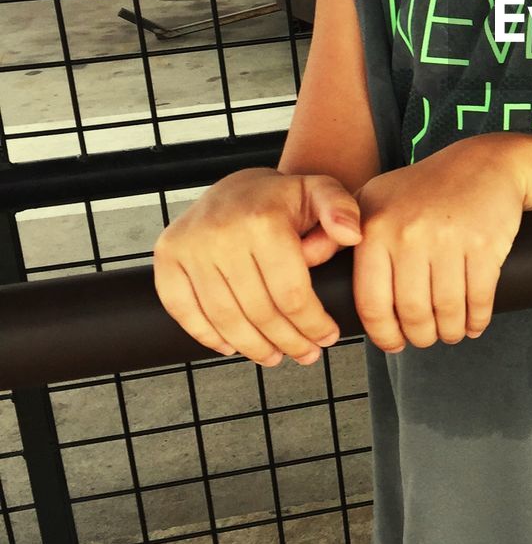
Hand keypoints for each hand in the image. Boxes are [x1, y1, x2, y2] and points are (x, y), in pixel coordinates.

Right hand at [153, 169, 361, 364]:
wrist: (238, 187)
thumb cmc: (285, 198)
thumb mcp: (323, 193)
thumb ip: (343, 210)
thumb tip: (352, 235)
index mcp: (263, 221)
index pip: (291, 293)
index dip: (312, 323)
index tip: (328, 338)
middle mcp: (221, 233)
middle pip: (259, 311)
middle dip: (288, 341)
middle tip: (306, 354)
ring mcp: (189, 245)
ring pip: (224, 318)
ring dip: (252, 347)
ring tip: (274, 356)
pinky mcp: (166, 256)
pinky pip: (184, 310)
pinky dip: (207, 335)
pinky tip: (232, 346)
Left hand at [353, 134, 528, 351]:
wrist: (485, 164)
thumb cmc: (427, 188)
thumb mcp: (376, 198)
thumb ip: (342, 231)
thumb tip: (313, 269)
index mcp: (375, 229)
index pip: (372, 303)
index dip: (384, 334)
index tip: (394, 343)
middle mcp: (407, 234)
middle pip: (411, 313)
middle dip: (421, 337)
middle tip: (426, 338)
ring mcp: (447, 239)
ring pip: (446, 311)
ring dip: (449, 332)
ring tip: (450, 332)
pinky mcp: (483, 244)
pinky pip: (477, 298)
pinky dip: (476, 320)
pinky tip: (473, 324)